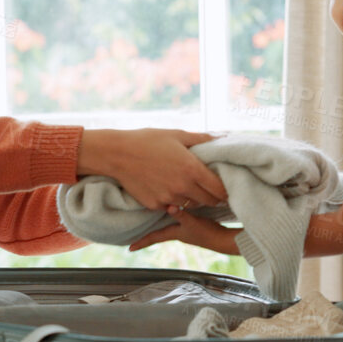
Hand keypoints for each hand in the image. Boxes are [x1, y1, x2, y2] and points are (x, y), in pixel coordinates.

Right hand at [76, 128, 226, 211]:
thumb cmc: (147, 140)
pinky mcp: (155, 205)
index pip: (219, 189)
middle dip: (213, 197)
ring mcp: (168, 199)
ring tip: (189, 188)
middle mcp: (182, 187)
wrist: (117, 154)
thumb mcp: (177, 135)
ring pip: (190, 205)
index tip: (226, 187)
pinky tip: (168, 189)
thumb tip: (223, 137)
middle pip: (209, 201)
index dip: (225, 190)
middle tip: (211, 190)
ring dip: (193, 199)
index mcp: (191, 169)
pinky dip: (173, 201)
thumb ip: (202, 138)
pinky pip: (171, 207)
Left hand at [127, 207, 240, 254]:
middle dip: (146, 233)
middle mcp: (177, 233)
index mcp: (174, 233)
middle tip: (134, 234)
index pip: (154, 237)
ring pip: (166, 226)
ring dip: (158, 224)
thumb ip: (181, 214)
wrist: (223, 240)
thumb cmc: (207, 233)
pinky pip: (177, 221)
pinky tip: (173, 211)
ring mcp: (185, 230)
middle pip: (157, 232)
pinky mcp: (193, 226)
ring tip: (149, 221)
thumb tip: (169, 207)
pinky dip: (172, 217)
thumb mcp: (193, 222)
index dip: (142, 242)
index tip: (129, 249)